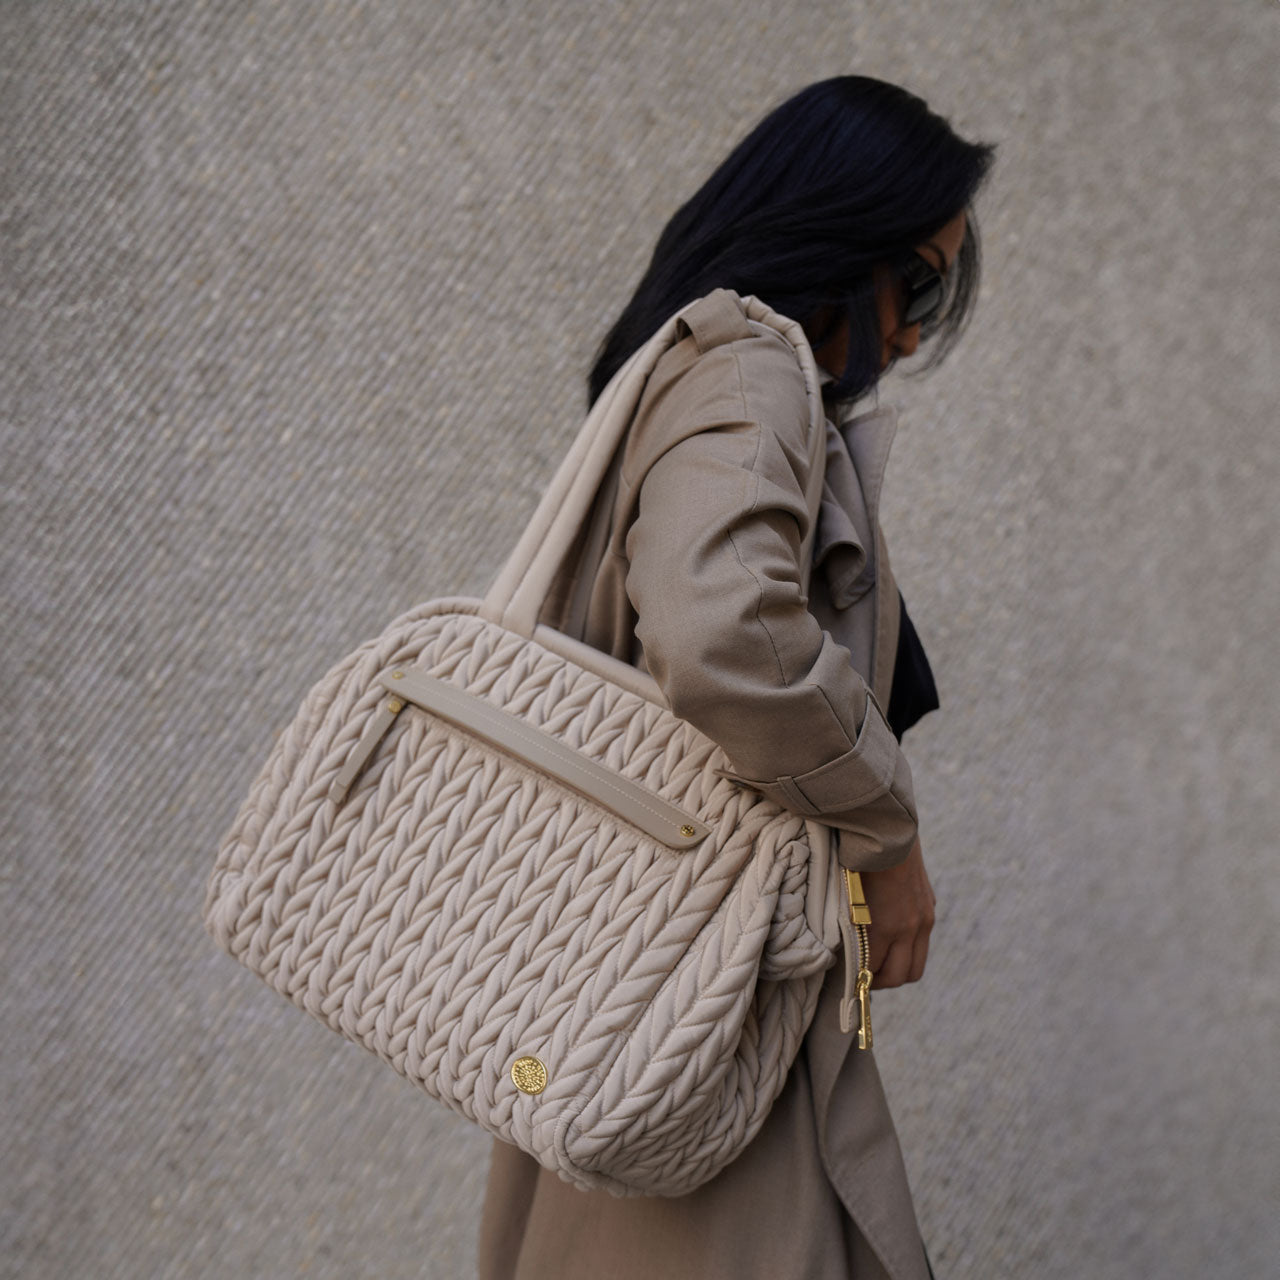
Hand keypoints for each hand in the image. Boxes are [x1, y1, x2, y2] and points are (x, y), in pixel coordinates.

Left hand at [860, 837, 934, 988]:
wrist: (888, 827)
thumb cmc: (858, 859)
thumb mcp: (847, 895)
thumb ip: (850, 927)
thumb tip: (846, 953)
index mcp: (886, 926)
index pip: (873, 970)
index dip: (859, 978)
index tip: (848, 977)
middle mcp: (911, 927)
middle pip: (900, 976)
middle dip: (880, 982)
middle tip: (862, 976)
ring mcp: (924, 918)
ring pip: (915, 966)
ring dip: (897, 970)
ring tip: (878, 963)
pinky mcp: (930, 907)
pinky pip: (922, 943)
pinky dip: (907, 949)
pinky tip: (891, 939)